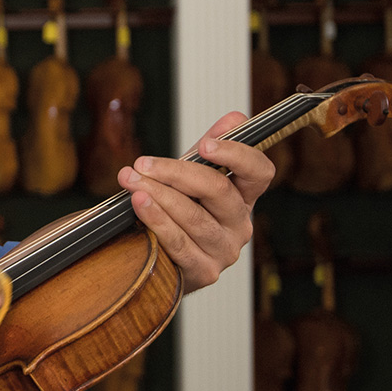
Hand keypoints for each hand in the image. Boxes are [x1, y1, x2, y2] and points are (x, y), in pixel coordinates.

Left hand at [118, 111, 273, 289]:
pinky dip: (156, 220)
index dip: (237, 154)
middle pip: (218, 190)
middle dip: (176, 172)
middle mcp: (241, 224)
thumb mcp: (196, 175)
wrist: (163, 258)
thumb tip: (233, 119)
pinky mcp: (204, 271)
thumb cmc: (182, 210)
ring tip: (131, 180)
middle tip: (142, 163)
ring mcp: (225, 250)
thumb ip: (212, 146)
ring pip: (194, 216)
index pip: (260, 171)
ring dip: (158, 194)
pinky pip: (179, 243)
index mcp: (245, 196)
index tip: (205, 144)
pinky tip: (139, 205)